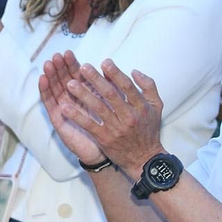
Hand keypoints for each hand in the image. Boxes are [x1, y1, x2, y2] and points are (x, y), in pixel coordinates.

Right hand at [38, 51, 105, 166]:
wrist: (104, 151)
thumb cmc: (108, 127)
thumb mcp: (109, 103)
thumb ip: (106, 87)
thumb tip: (108, 68)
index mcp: (85, 94)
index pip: (76, 75)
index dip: (71, 64)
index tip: (68, 52)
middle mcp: (72, 99)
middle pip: (63, 79)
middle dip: (59, 67)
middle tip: (56, 55)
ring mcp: (63, 108)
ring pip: (55, 88)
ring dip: (50, 75)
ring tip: (48, 63)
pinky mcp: (58, 119)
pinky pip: (50, 103)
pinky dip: (45, 91)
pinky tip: (43, 80)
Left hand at [58, 60, 165, 178]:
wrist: (144, 159)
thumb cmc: (149, 129)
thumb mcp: (156, 106)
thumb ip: (148, 86)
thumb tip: (134, 71)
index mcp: (141, 106)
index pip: (127, 86)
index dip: (115, 73)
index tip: (104, 62)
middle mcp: (129, 116)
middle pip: (110, 94)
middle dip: (95, 79)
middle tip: (82, 67)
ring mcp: (116, 128)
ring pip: (98, 108)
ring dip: (83, 95)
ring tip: (70, 84)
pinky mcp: (105, 139)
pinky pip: (89, 125)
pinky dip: (77, 116)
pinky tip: (65, 107)